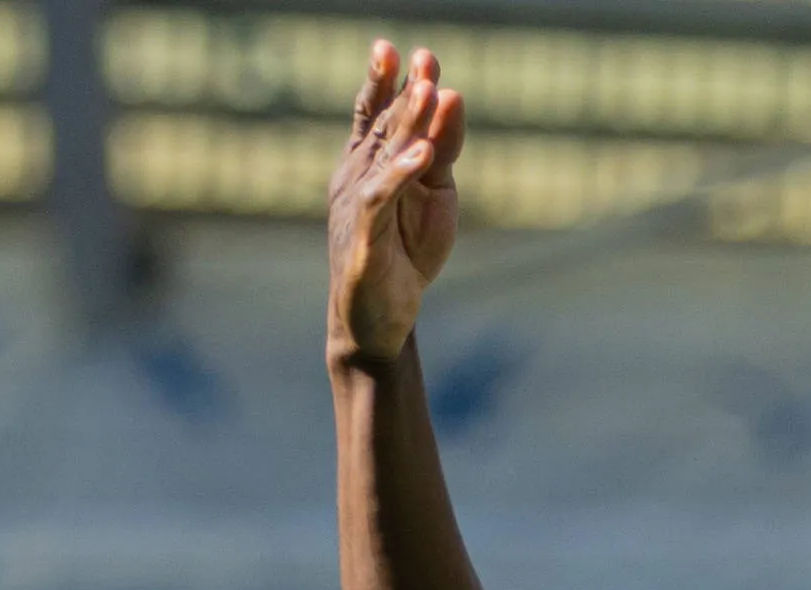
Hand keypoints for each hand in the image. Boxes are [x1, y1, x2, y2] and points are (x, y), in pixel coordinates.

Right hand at [328, 41, 464, 369]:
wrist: (382, 318)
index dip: (388, 80)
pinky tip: (421, 156)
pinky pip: (380, 200)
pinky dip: (399, 175)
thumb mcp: (435, 193)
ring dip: (406, 123)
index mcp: (371, 162)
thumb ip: (442, 148)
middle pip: (384, 127)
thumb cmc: (405, 251)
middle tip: (426, 60)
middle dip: (405, 93)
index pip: (378, 113)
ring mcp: (358, 206)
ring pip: (382, 156)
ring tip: (427, 92)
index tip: (409, 50)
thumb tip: (453, 95)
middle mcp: (357, 177)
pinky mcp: (365, 240)